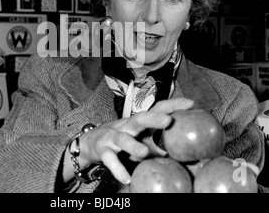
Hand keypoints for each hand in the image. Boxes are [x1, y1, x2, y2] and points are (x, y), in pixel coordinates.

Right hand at [79, 97, 193, 183]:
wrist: (90, 142)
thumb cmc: (123, 141)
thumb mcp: (140, 141)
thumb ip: (160, 148)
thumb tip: (188, 160)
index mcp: (139, 122)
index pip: (156, 109)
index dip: (172, 105)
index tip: (190, 104)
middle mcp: (127, 126)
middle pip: (139, 119)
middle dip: (153, 118)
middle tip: (168, 121)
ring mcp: (113, 136)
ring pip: (123, 138)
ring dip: (133, 145)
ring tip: (144, 153)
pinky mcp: (102, 149)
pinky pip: (110, 158)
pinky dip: (117, 168)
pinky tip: (126, 178)